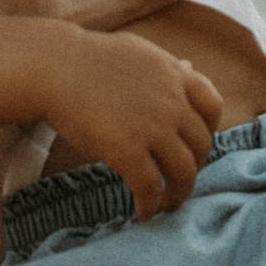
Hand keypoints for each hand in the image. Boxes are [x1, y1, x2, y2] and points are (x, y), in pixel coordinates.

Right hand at [43, 29, 224, 218]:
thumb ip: (166, 67)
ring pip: (184, 171)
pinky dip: (151, 205)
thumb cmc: (86, 59)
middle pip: (202, 144)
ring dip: (179, 193)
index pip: (213, 106)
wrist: (52, 67)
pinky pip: (151, 187)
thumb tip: (189, 67)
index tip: (194, 144)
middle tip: (179, 179)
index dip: (209, 130)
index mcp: (174, 75)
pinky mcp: (128, 150)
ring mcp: (153, 127)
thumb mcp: (137, 53)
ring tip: (167, 203)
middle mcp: (172, 101)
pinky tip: (142, 212)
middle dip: (194, 166)